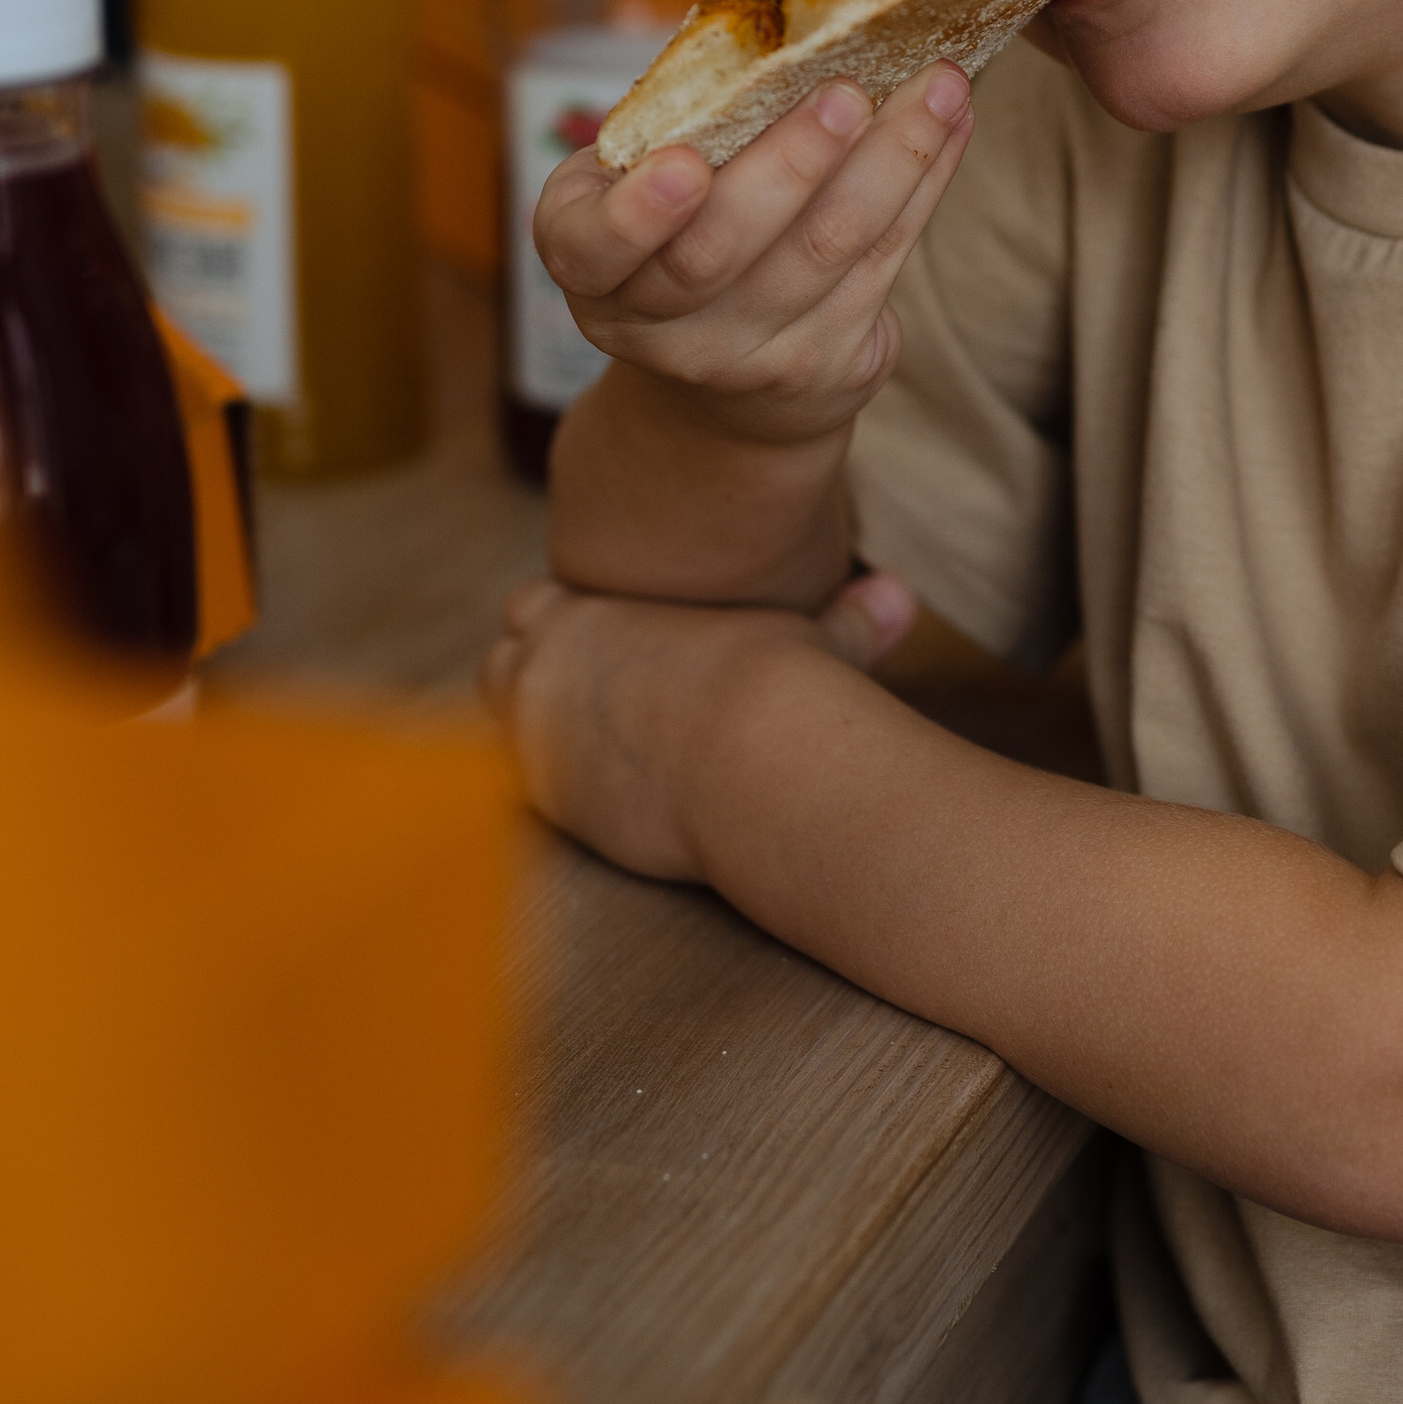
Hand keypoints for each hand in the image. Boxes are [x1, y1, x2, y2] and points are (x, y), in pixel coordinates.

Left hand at [482, 567, 917, 879]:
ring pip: (501, 728)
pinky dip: (564, 792)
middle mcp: (543, 675)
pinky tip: (616, 795)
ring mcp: (537, 745)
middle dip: (537, 676)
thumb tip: (901, 596)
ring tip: (597, 746)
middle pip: (501, 663)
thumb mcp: (813, 642)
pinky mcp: (553, 807)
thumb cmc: (784, 688)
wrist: (759, 765)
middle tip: (592, 695)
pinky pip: (529, 793)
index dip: (568, 624)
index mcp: (584, 614)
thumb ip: (846, 619)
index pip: (533, 604)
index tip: (609, 646)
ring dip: (537, 733)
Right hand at [530, 65, 973, 444]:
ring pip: (827, 253)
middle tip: (845, 93)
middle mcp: (655, 328)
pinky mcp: (828, 366)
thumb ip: (678, 129)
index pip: (594, 250)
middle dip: (793, 164)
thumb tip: (791, 27)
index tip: (685, 164)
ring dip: (893, 160)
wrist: (723, 384)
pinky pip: (884, 264)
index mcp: (589, 267)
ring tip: (937, 87)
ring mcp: (744, 359)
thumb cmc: (678, 237)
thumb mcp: (637, 188)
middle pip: (722, 250)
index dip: (636, 215)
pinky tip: (951, 126)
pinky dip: (924, 185)